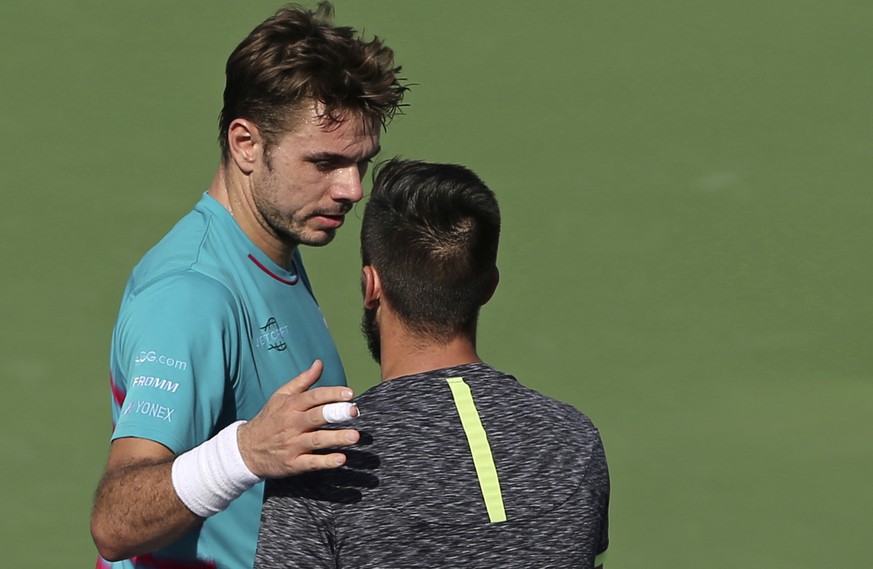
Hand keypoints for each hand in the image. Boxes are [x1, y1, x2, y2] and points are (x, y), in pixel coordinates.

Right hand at [237, 360, 359, 477]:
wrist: (245, 450)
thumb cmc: (269, 419)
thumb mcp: (281, 396)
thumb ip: (303, 380)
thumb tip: (319, 363)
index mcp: (291, 405)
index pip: (314, 396)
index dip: (332, 393)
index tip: (350, 393)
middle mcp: (292, 424)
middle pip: (316, 416)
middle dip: (336, 413)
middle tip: (354, 411)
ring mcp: (292, 445)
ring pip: (317, 440)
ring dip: (336, 438)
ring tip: (354, 436)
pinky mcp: (293, 464)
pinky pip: (311, 463)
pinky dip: (326, 462)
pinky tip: (341, 459)